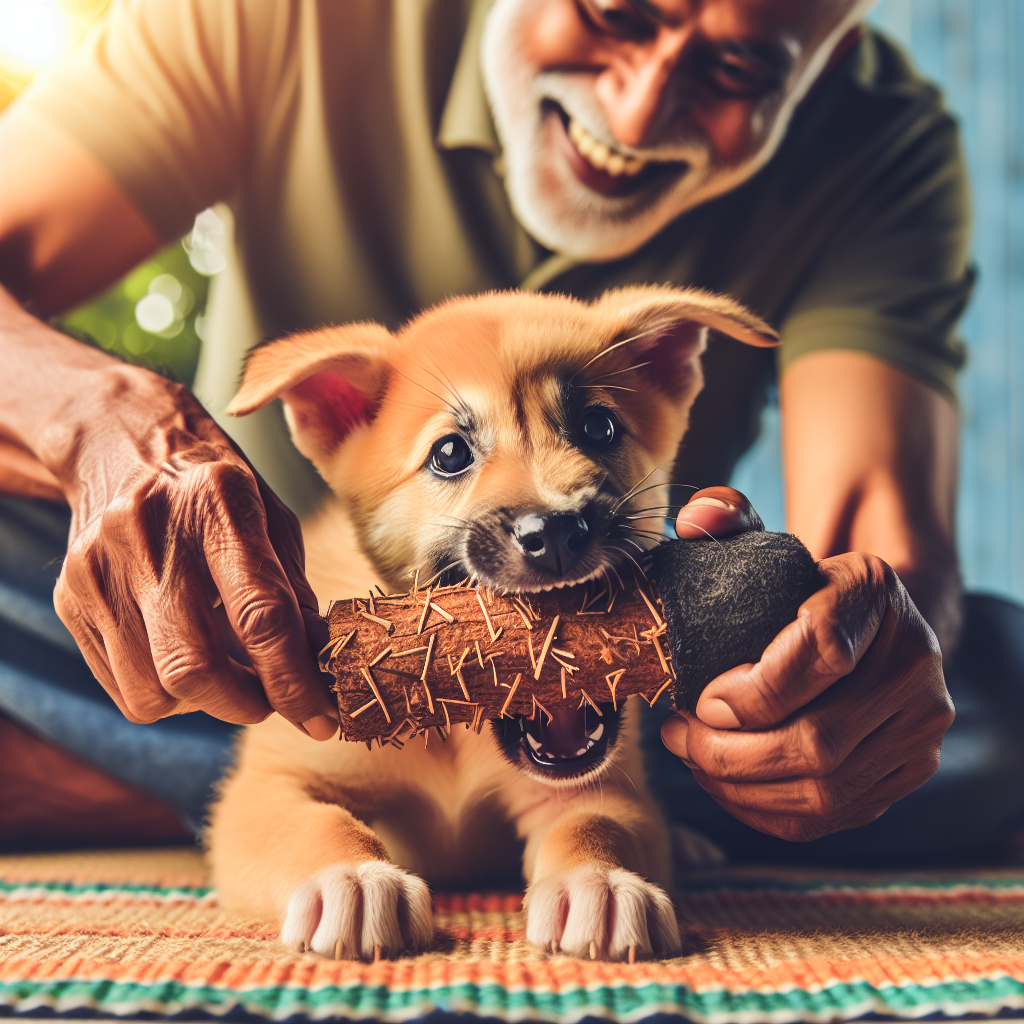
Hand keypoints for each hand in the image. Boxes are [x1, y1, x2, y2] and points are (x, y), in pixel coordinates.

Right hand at [47, 361, 337, 736]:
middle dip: (244, 704)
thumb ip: (295, 592)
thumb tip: (322, 665)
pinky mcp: (69, 599)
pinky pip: (124, 687)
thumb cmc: (217, 490)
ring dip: (204, 702)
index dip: (294, 681)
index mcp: (218, 504)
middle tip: (270, 698)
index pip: (260, 616)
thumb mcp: (272, 520)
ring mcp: (99, 569)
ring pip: (154, 691)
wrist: (123, 445)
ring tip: (227, 670)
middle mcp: (149, 535)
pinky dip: (167, 692)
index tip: (322, 719)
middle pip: (194, 668)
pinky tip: (186, 652)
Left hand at [661, 486, 954, 840]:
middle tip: (677, 734)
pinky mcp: (909, 769)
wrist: (870, 619)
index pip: (823, 650)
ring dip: (739, 785)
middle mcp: (915, 661)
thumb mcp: (767, 544)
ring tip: (692, 758)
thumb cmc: (799, 584)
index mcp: (875, 591)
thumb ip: (726, 519)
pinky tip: (724, 785)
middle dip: (728, 751)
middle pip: (820, 738)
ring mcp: (920, 724)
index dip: (754, 689)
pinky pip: (834, 816)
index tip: (701, 698)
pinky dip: (767, 810)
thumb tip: (697, 519)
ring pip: (825, 788)